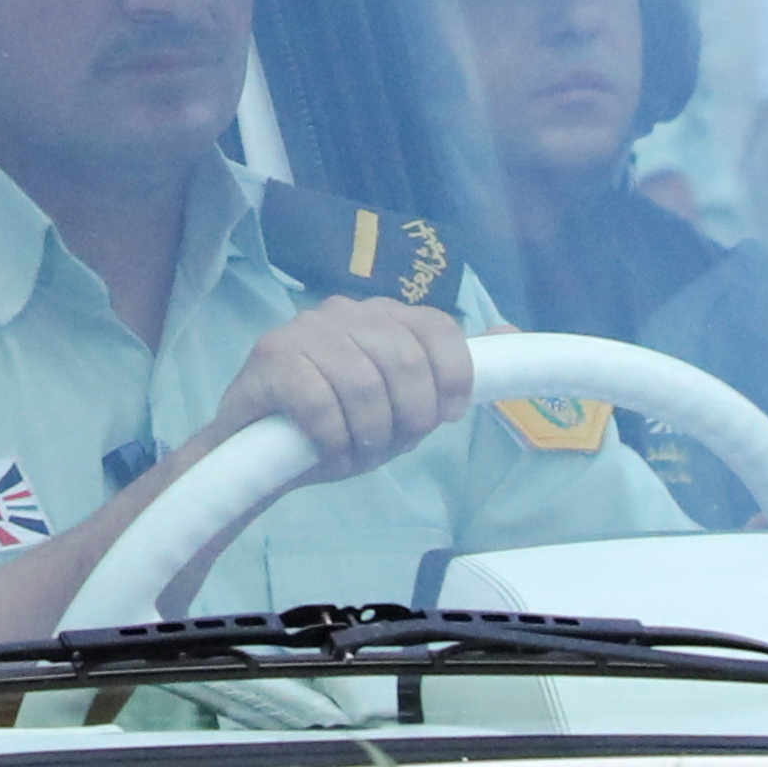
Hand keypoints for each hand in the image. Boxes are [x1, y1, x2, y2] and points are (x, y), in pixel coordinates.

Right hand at [200, 296, 471, 481]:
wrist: (256, 457)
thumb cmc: (337, 427)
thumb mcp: (403, 406)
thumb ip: (449, 372)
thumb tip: (511, 331)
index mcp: (382, 315)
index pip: (438, 327)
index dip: (451, 378)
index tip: (441, 418)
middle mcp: (344, 309)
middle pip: (406, 361)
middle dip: (408, 418)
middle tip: (387, 444)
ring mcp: (303, 328)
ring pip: (364, 384)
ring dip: (366, 435)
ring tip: (353, 451)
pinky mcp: (270, 357)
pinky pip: (320, 401)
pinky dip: (332, 439)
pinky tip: (325, 449)